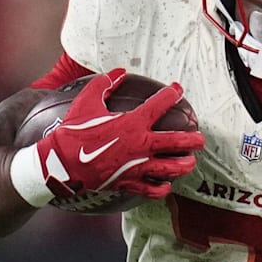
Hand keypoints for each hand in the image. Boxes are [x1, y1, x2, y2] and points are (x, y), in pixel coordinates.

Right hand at [33, 68, 204, 199]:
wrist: (61, 163)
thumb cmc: (74, 131)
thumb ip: (105, 84)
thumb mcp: (87, 101)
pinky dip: (162, 188)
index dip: (172, 94)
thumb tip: (118, 71)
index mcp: (132, 123)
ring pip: (171, 168)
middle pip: (177, 142)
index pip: (160, 104)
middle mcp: (140, 145)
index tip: (178, 89)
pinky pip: (152, 190)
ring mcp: (137, 166)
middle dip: (193, 140)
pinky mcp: (130, 183)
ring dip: (184, 165)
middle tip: (200, 138)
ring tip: (191, 162)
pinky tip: (166, 185)